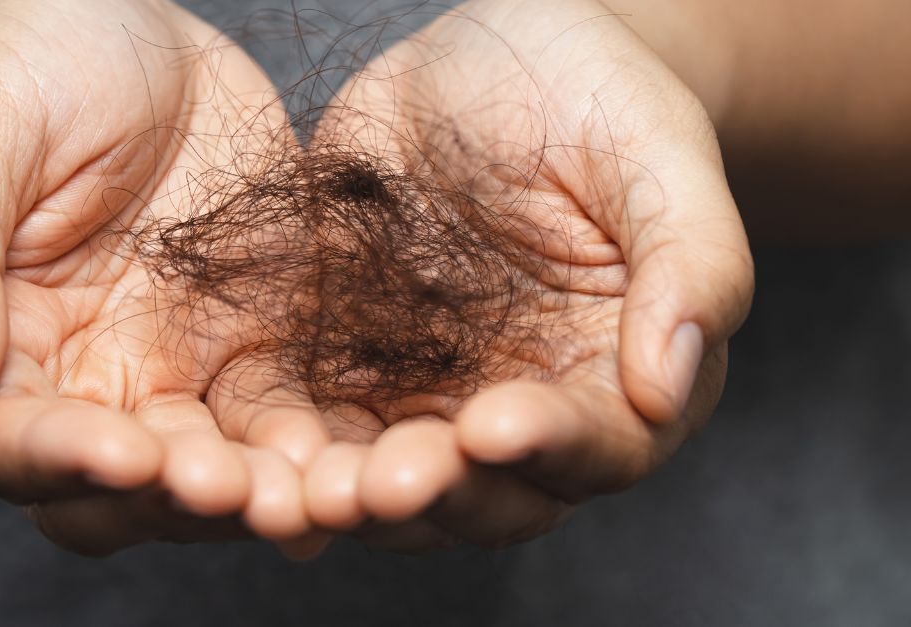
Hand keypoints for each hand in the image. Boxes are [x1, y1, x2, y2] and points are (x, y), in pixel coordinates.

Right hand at [0, 0, 314, 553]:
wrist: (131, 32)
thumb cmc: (25, 69)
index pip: (4, 442)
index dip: (60, 460)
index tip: (126, 455)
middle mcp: (77, 380)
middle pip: (110, 488)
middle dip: (166, 499)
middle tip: (226, 489)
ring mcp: (170, 371)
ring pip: (202, 473)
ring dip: (249, 496)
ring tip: (300, 497)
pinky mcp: (249, 349)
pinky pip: (279, 419)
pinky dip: (308, 451)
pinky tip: (346, 463)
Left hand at [297, 0, 753, 548]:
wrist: (492, 63)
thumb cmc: (600, 102)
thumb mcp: (660, 163)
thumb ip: (692, 268)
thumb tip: (670, 384)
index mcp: (616, 379)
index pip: (597, 446)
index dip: (550, 446)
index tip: (495, 426)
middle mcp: (523, 408)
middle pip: (489, 494)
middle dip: (439, 493)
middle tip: (387, 482)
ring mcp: (429, 394)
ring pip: (393, 478)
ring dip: (351, 493)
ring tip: (310, 486)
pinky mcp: (349, 365)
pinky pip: (314, 421)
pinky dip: (284, 447)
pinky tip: (252, 450)